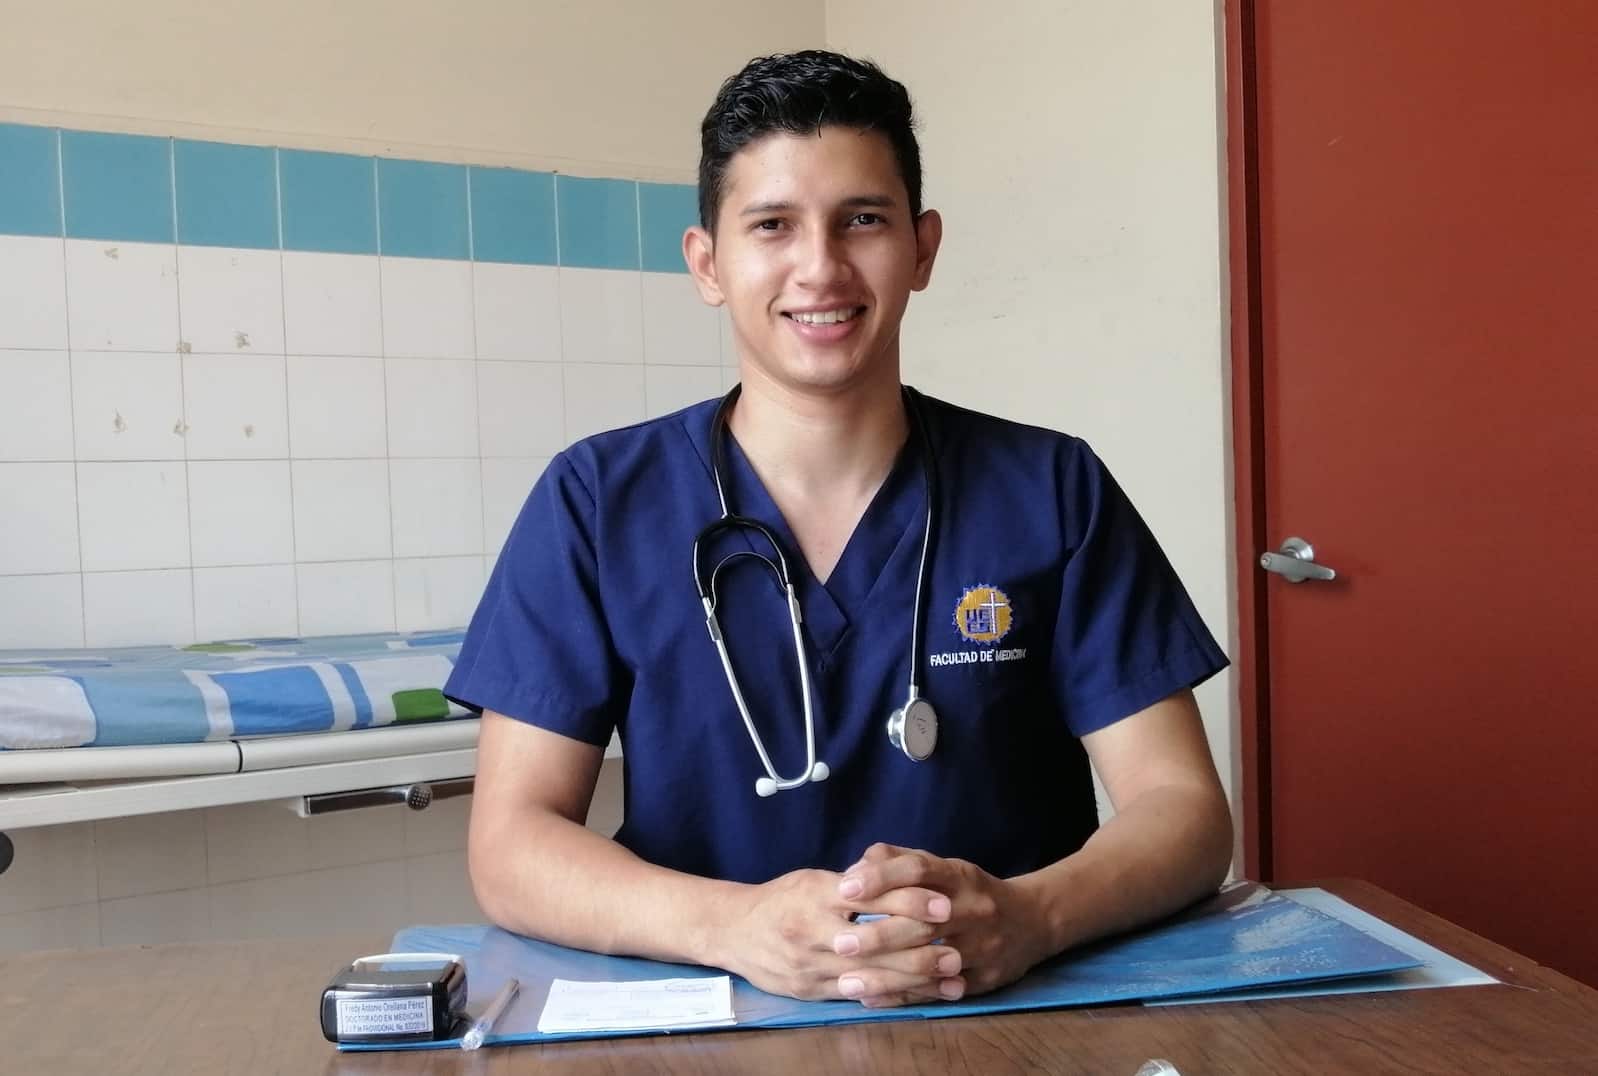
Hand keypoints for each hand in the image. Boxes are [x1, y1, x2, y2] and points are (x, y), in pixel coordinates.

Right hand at [712, 866, 963, 1002]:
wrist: (731, 931)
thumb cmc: (779, 900)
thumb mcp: (812, 880)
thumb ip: (852, 882)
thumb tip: (898, 874)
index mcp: (817, 896)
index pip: (871, 897)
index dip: (909, 900)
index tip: (944, 901)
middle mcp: (813, 932)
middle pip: (875, 942)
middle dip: (919, 947)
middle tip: (957, 948)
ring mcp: (811, 966)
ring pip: (871, 975)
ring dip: (914, 979)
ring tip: (950, 978)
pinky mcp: (811, 991)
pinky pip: (857, 996)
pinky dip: (891, 997)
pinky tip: (919, 997)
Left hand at [834, 843, 1055, 1005]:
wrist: (1032, 921)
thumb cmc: (971, 891)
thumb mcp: (944, 867)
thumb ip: (900, 861)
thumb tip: (858, 866)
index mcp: (961, 877)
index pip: (920, 870)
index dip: (882, 877)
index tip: (845, 887)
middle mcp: (974, 910)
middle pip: (923, 922)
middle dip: (878, 934)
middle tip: (839, 942)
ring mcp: (982, 947)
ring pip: (930, 963)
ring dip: (887, 975)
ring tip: (847, 980)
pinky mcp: (985, 979)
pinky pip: (939, 991)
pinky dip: (904, 996)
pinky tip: (871, 997)